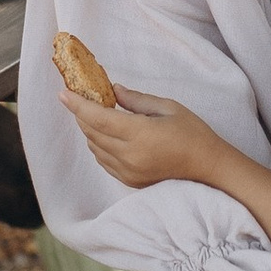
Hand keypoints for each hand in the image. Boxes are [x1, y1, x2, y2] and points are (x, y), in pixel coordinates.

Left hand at [67, 82, 220, 190]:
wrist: (208, 169)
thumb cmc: (193, 134)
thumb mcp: (167, 108)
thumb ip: (136, 100)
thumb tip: (112, 90)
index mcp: (139, 135)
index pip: (98, 118)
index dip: (77, 105)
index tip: (63, 93)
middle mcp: (129, 156)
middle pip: (92, 132)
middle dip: (81, 113)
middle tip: (78, 97)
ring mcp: (128, 171)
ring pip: (95, 147)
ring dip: (90, 129)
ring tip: (94, 113)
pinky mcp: (129, 180)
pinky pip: (103, 160)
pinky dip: (99, 145)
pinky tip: (106, 133)